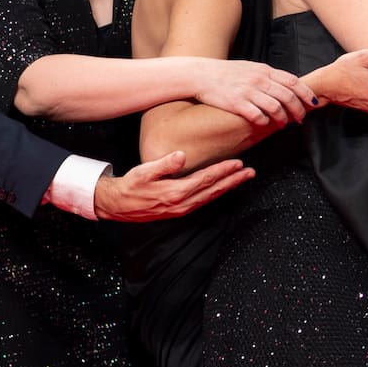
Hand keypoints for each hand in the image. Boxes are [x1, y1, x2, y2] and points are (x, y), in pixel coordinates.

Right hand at [92, 152, 253, 221]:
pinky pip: (203, 201)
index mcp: (175, 192)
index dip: (223, 171)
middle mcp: (182, 203)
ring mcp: (181, 209)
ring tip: (243, 177)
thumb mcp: (143, 172)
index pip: (205, 179)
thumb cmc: (130, 186)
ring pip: (210, 197)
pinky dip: (216, 193)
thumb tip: (181, 155)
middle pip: (213, 190)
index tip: (238, 163)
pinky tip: (223, 187)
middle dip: (233, 180)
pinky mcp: (179, 210)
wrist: (117, 206)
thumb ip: (163, 164)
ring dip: (228, 187)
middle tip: (250, 172)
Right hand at [194, 59, 317, 126]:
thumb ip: (268, 76)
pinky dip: (264, 121)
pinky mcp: (236, 103)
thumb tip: (287, 85)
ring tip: (283, 124)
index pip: (293, 81)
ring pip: (275, 107)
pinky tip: (265, 124)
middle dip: (298, 109)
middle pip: (287, 96)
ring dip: (283, 118)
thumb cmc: (227, 73)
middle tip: (301, 119)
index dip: (306, 93)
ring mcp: (248, 91)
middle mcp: (259, 79)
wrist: (201, 74)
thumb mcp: (251, 68)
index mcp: (264, 70)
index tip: (313, 102)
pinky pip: (257, 115)